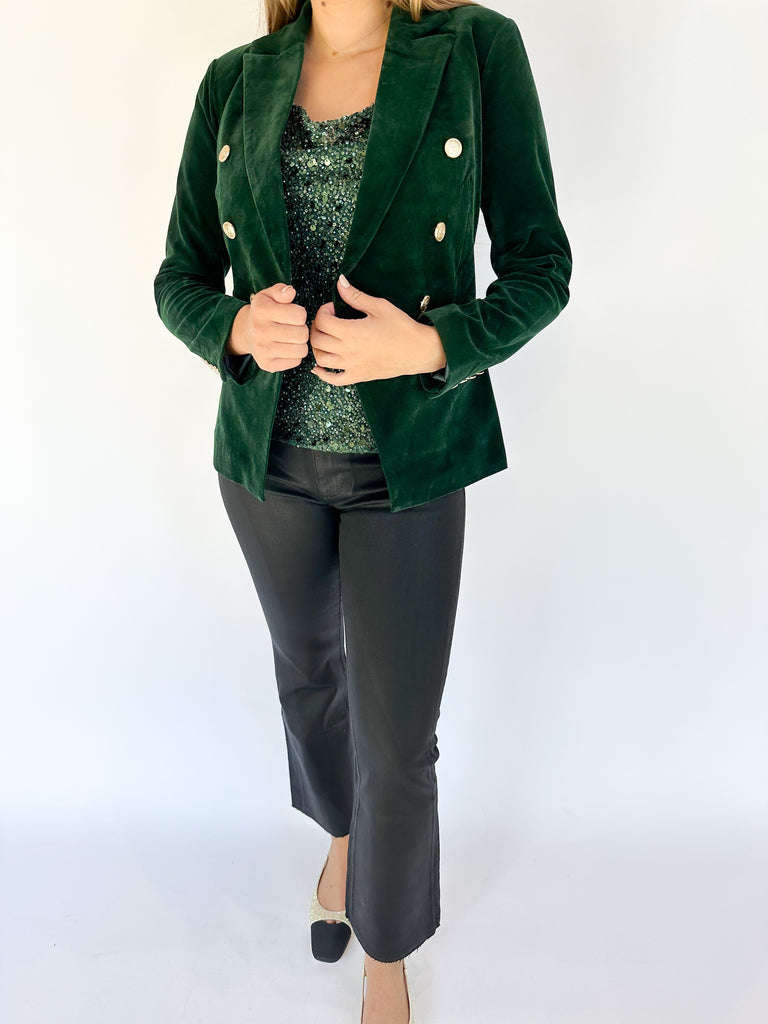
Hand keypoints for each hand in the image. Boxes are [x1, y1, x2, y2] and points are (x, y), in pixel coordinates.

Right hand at [226, 282, 308, 371]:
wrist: (246, 333)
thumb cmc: (264, 312)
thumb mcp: (269, 296)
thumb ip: (280, 290)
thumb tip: (290, 292)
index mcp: (261, 310)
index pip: (299, 315)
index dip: (300, 314)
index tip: (292, 315)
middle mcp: (259, 330)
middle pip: (302, 334)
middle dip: (302, 330)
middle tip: (294, 328)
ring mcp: (262, 350)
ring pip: (301, 349)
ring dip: (300, 343)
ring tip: (292, 338)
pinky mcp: (267, 364)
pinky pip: (296, 361)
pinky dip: (295, 355)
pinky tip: (286, 348)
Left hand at [309, 274, 445, 385]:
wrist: (418, 351)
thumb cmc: (401, 328)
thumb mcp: (379, 307)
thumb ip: (355, 296)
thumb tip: (340, 282)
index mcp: (352, 332)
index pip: (322, 321)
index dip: (323, 311)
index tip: (332, 308)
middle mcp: (348, 351)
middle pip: (317, 339)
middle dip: (317, 326)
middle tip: (327, 320)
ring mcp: (352, 366)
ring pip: (321, 359)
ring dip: (317, 346)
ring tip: (326, 337)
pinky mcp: (358, 376)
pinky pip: (333, 380)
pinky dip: (322, 374)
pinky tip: (318, 368)